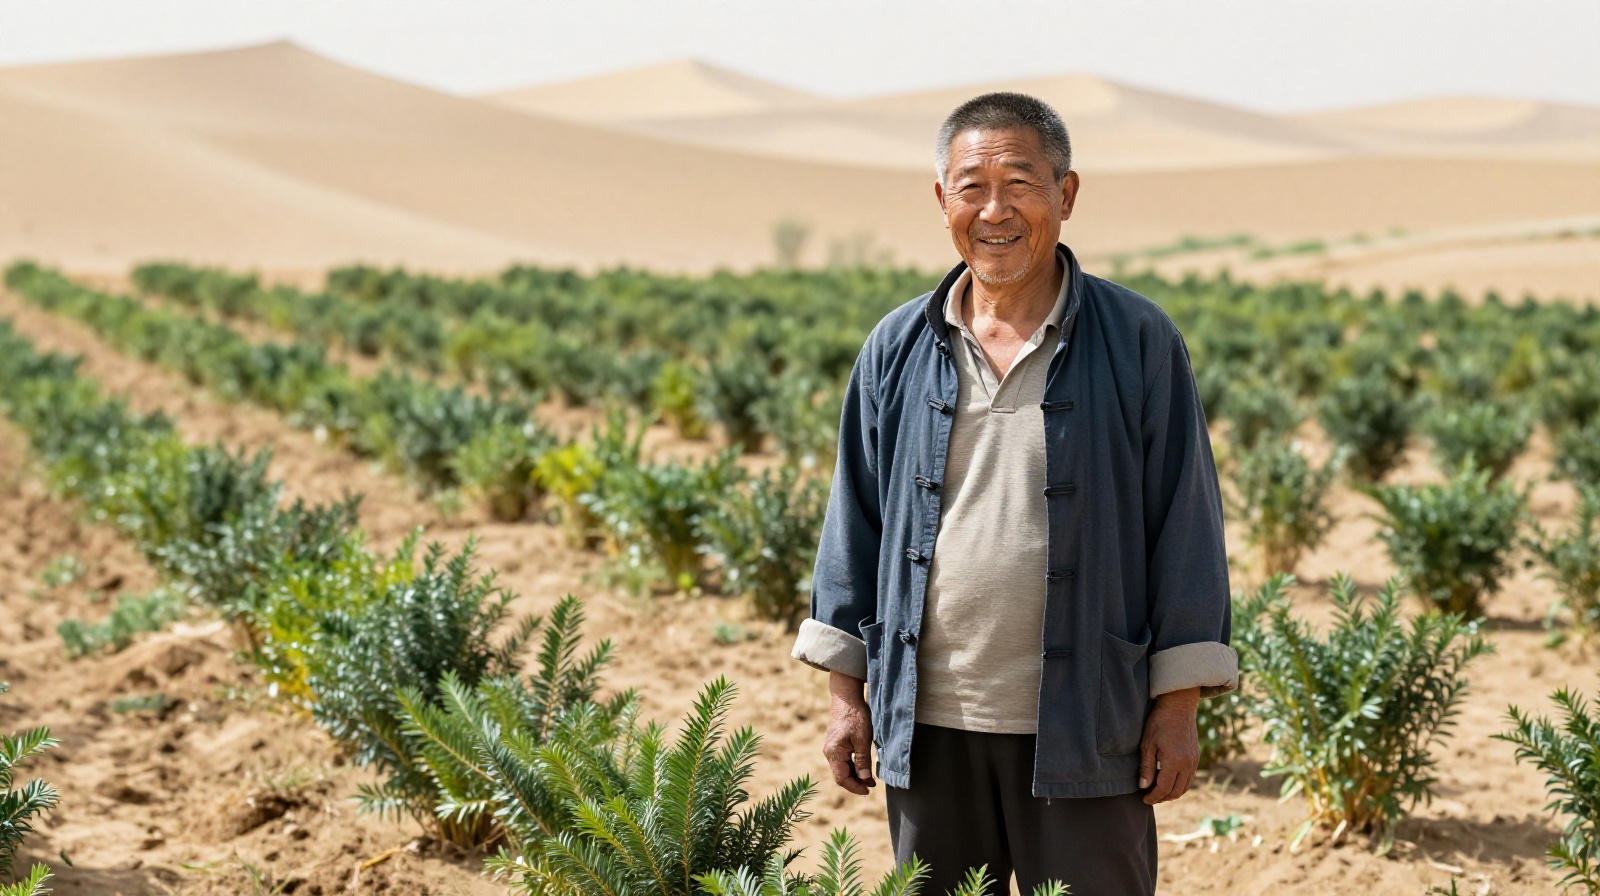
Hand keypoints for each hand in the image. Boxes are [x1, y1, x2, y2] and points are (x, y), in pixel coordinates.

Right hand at [822, 671, 875, 794]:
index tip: (868, 791)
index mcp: (834, 753)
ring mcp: (831, 748)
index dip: (855, 787)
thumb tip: (865, 779)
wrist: (847, 698)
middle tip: (872, 785)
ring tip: (870, 778)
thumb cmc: (855, 717)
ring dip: (855, 775)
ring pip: (842, 768)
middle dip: (856, 782)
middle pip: (841, 775)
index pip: (842, 779)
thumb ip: (862, 760)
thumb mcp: (862, 739)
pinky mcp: (836, 744)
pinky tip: (863, 766)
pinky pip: (843, 760)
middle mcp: (829, 752)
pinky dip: (853, 766)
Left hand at [1139, 686, 1200, 804]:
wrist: (1179, 706)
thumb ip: (1146, 767)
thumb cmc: (1160, 722)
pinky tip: (1168, 781)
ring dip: (1172, 793)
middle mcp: (1188, 764)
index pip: (1164, 789)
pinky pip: (1189, 778)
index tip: (1144, 799)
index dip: (1153, 797)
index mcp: (1175, 762)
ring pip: (1185, 787)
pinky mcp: (1196, 757)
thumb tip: (1143, 787)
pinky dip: (1179, 784)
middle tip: (1149, 796)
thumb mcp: (1147, 744)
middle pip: (1176, 792)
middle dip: (1162, 798)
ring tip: (1158, 791)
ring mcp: (1194, 761)